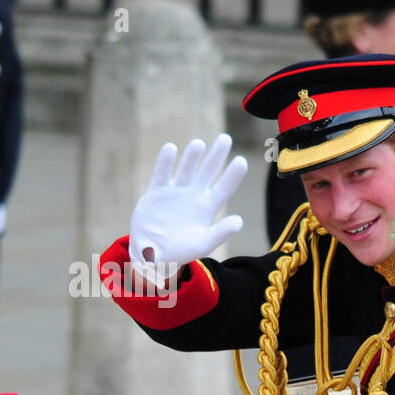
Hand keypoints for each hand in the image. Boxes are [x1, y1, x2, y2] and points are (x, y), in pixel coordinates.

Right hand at [128, 134, 246, 287]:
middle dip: (216, 156)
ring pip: (185, 170)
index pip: (223, 188)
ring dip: (191, 157)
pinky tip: (170, 148)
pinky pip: (161, 174)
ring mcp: (175, 192)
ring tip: (199, 144)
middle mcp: (193, 196)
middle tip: (225, 139)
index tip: (241, 161)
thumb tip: (239, 222)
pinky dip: (165, 162)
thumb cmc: (180, 252)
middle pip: (207, 172)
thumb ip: (220, 233)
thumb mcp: (202, 245)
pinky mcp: (156, 192)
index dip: (233, 175)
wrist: (152, 256)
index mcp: (207, 208)